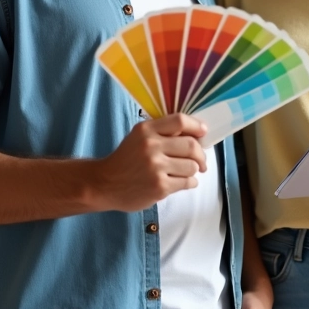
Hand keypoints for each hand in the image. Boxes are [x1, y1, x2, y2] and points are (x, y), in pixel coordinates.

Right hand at [89, 114, 207, 211]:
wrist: (105, 184)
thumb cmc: (126, 159)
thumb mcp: (139, 138)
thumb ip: (162, 132)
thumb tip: (196, 134)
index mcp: (146, 130)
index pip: (180, 121)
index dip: (197, 126)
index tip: (204, 132)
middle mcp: (151, 146)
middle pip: (191, 145)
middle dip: (201, 154)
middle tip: (201, 161)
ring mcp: (156, 167)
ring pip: (192, 166)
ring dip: (194, 170)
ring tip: (186, 172)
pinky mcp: (159, 187)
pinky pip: (187, 182)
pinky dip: (190, 182)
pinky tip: (184, 182)